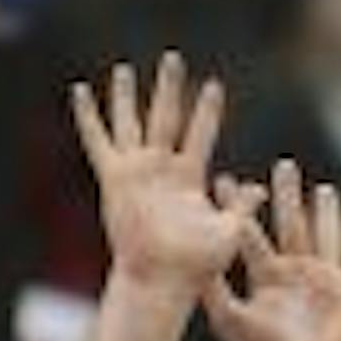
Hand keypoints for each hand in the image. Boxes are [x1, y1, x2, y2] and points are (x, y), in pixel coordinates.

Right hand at [71, 55, 255, 294]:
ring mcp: (136, 171)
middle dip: (170, 89)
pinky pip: (98, 140)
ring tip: (124, 69)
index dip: (206, 111)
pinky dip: (88, 116)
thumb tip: (261, 189)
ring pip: (131, 123)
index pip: (200, 134)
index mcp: (189, 179)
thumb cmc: (196, 267)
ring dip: (126, 97)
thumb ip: (241, 207)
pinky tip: (79, 91)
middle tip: (173, 59)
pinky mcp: (114, 178)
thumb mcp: (228, 233)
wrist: (161, 281)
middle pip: (166, 118)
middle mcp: (161, 170)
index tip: (214, 85)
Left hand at [203, 163, 340, 340]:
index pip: (251, 235)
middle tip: (282, 165)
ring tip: (324, 188)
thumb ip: (213, 286)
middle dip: (286, 197)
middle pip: (290, 226)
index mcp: (268, 281)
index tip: (225, 180)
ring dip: (327, 214)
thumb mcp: (233, 320)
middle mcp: (297, 278)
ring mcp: (328, 285)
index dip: (240, 208)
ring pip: (328, 237)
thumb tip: (188, 254)